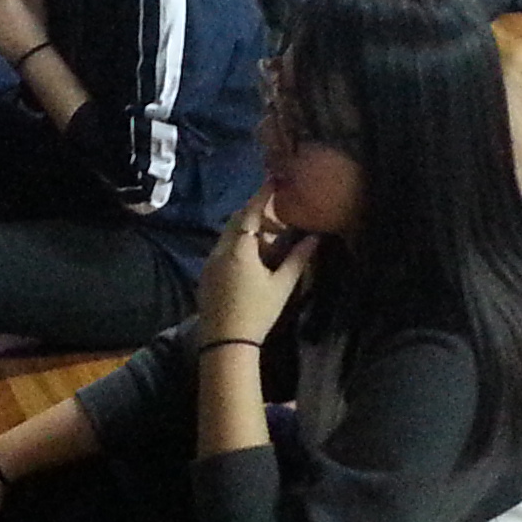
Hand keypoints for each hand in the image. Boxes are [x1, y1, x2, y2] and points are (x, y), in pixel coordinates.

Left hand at [196, 190, 315, 346]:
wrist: (226, 342)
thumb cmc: (258, 312)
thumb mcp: (282, 286)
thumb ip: (299, 259)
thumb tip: (315, 238)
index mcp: (240, 248)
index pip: (252, 211)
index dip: (263, 194)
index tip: (274, 179)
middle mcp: (221, 249)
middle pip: (237, 219)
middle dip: (256, 212)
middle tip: (277, 216)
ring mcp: (210, 262)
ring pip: (228, 234)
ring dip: (246, 229)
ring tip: (268, 240)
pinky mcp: (206, 274)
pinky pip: (221, 248)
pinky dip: (237, 244)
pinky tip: (252, 258)